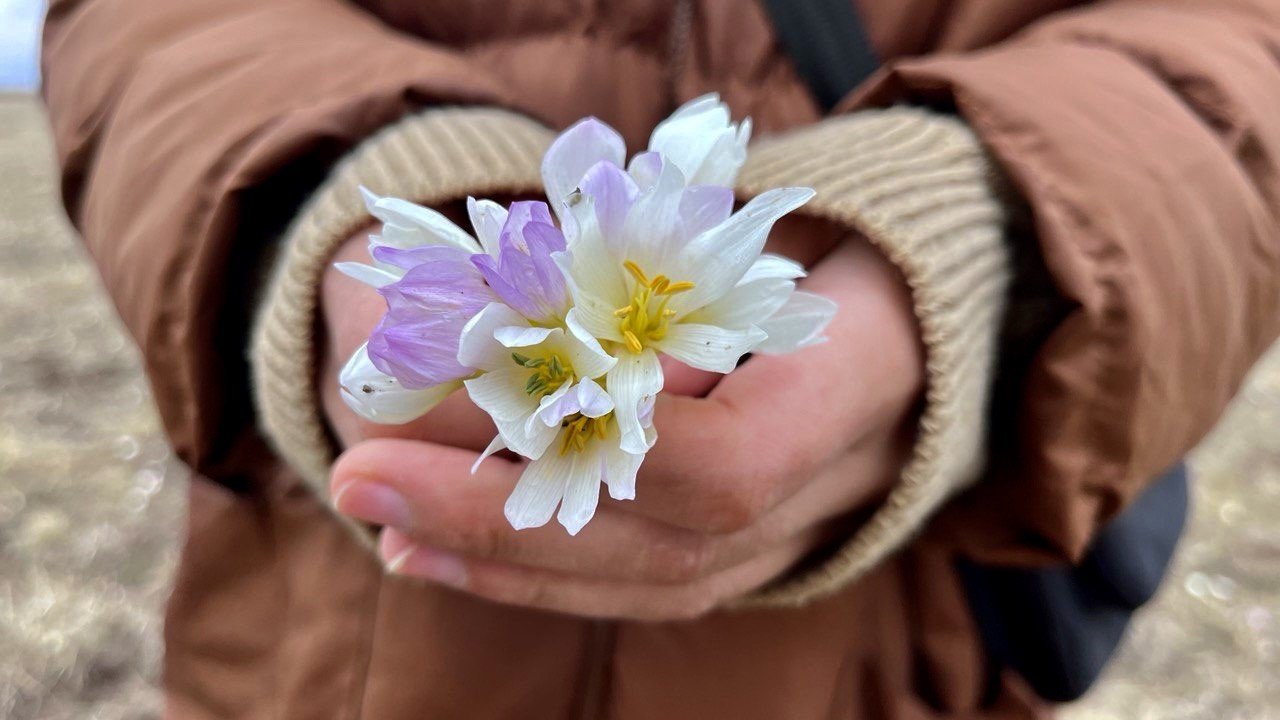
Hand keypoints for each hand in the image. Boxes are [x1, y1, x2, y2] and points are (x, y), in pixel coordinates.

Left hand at [323, 216, 923, 619]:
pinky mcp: (762, 551)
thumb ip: (625, 250)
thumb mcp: (731, 205)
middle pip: (677, 543)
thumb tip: (461, 301)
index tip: (471, 419)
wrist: (902, 295)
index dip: (600, 457)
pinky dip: (538, 574)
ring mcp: (810, 525)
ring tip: (385, 523)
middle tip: (366, 478)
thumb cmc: (804, 222)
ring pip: (655, 584)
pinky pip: (650, 586)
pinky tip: (439, 556)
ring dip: (504, 560)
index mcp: (869, 363)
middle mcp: (847, 470)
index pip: (738, 456)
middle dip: (508, 521)